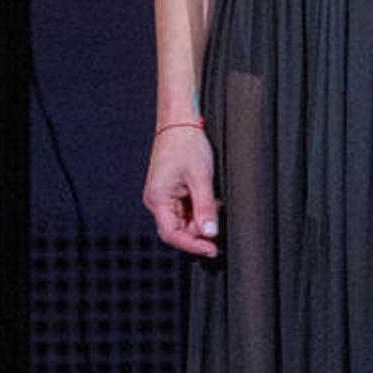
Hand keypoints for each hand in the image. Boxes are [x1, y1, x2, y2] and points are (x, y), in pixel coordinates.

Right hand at [143, 125, 220, 256]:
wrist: (179, 123)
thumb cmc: (184, 143)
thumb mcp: (201, 178)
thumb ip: (206, 208)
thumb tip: (210, 232)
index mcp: (158, 198)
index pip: (172, 234)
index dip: (192, 245)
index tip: (211, 249)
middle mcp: (156, 200)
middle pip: (178, 229)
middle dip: (199, 228)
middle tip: (216, 216)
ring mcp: (162, 196)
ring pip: (183, 220)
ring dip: (200, 216)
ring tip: (212, 199)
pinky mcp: (169, 192)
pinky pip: (184, 209)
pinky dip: (198, 207)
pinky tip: (206, 196)